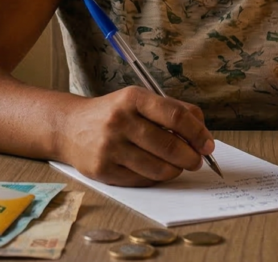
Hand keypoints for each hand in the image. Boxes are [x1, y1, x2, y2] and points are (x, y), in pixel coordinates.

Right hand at [59, 87, 214, 186]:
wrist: (69, 127)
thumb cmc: (114, 113)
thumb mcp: (139, 100)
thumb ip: (172, 110)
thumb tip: (202, 132)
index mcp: (133, 98)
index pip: (176, 117)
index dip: (198, 133)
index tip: (208, 144)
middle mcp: (120, 121)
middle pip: (169, 145)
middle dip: (191, 157)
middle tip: (196, 160)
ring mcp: (110, 147)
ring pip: (158, 168)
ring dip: (176, 170)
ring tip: (177, 166)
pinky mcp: (103, 170)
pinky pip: (142, 180)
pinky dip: (156, 178)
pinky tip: (156, 170)